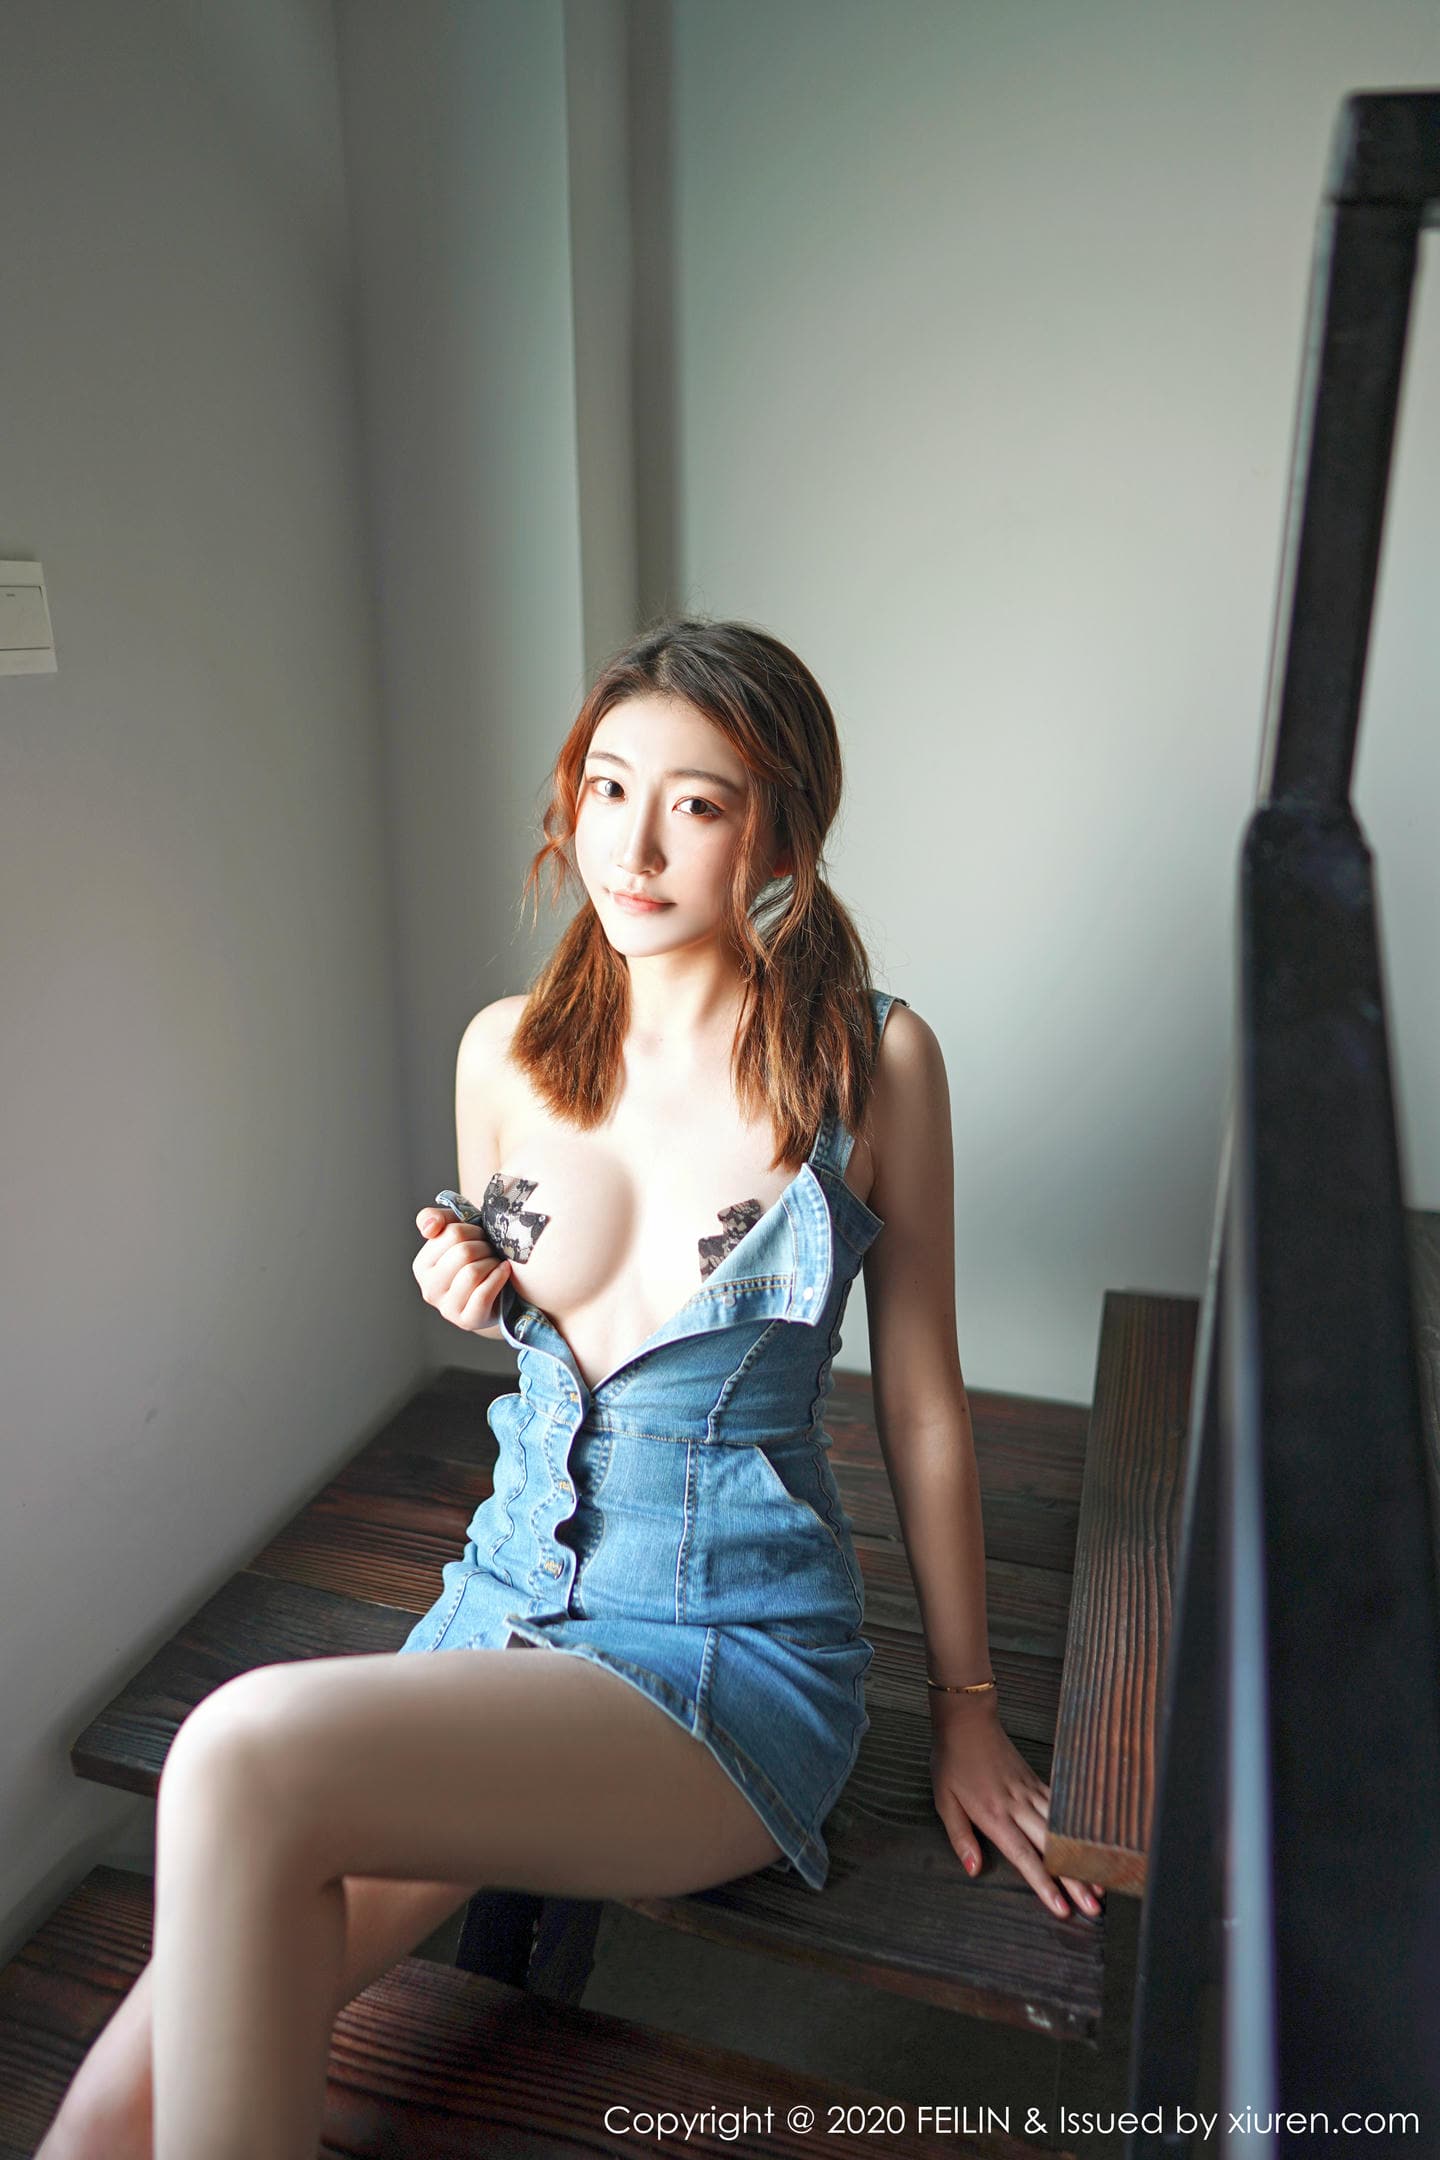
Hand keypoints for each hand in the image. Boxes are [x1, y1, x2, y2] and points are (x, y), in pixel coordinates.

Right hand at [413, 1204, 511, 1331]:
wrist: (498, 1293)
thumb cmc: (477, 1259)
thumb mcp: (456, 1233)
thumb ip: (436, 1218)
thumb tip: (430, 1228)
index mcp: (422, 1265)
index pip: (452, 1233)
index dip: (474, 1230)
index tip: (481, 1236)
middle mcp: (429, 1288)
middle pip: (464, 1252)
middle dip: (485, 1247)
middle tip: (491, 1250)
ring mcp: (446, 1307)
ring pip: (473, 1272)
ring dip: (492, 1262)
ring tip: (496, 1262)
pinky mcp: (466, 1320)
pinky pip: (483, 1294)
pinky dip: (499, 1277)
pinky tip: (505, 1271)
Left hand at [928, 1694, 1105, 1919]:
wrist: (968, 1721)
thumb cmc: (953, 1762)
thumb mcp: (945, 1801)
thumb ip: (960, 1838)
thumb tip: (973, 1869)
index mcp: (994, 1815)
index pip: (1024, 1857)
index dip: (1044, 1884)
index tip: (1062, 1908)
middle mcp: (1018, 1807)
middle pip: (1052, 1849)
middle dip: (1074, 1880)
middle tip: (1094, 1907)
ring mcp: (1031, 1793)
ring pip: (1062, 1830)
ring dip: (1082, 1858)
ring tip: (1100, 1883)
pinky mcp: (1036, 1782)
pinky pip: (1060, 1809)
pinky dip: (1077, 1829)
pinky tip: (1091, 1845)